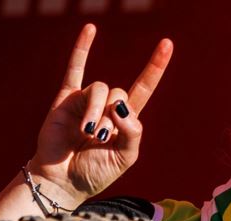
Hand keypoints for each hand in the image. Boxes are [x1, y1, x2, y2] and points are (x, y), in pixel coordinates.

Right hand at [28, 24, 172, 203]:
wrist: (63, 180)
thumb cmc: (95, 172)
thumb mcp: (125, 156)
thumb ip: (133, 131)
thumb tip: (121, 105)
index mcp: (125, 120)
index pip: (143, 88)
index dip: (155, 67)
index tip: (167, 44)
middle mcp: (107, 107)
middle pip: (119, 93)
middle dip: (112, 117)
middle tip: (99, 139)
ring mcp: (87, 101)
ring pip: (99, 90)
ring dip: (95, 114)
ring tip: (86, 134)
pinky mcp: (66, 99)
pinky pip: (75, 69)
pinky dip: (83, 48)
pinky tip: (91, 29)